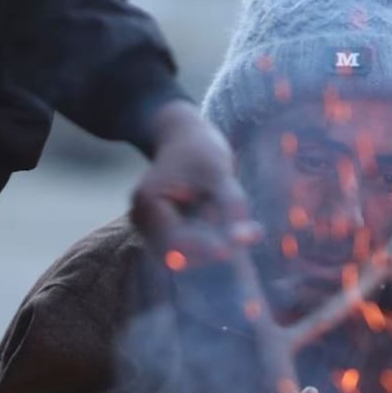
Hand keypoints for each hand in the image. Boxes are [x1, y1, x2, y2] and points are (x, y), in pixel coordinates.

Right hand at [131, 102, 260, 268]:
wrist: (181, 135)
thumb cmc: (199, 149)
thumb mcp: (219, 172)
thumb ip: (231, 206)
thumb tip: (245, 239)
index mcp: (148, 204)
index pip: (178, 242)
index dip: (209, 248)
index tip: (243, 243)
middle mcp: (142, 221)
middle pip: (179, 256)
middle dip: (212, 252)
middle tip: (249, 235)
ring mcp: (149, 229)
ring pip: (184, 258)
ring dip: (212, 251)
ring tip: (241, 229)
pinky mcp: (162, 233)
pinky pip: (186, 250)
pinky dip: (208, 245)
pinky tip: (228, 229)